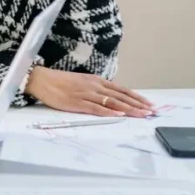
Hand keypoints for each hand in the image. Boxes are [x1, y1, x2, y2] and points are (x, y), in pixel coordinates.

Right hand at [25, 67, 154, 117]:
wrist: (41, 79)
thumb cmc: (60, 82)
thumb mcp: (81, 82)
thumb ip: (95, 89)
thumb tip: (108, 97)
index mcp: (96, 81)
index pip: (121, 90)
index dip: (136, 97)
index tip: (149, 104)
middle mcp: (94, 86)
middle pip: (121, 96)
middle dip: (138, 105)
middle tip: (152, 112)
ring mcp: (86, 94)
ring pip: (112, 102)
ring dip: (129, 109)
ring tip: (142, 115)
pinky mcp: (77, 103)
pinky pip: (96, 108)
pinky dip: (109, 111)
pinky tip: (119, 115)